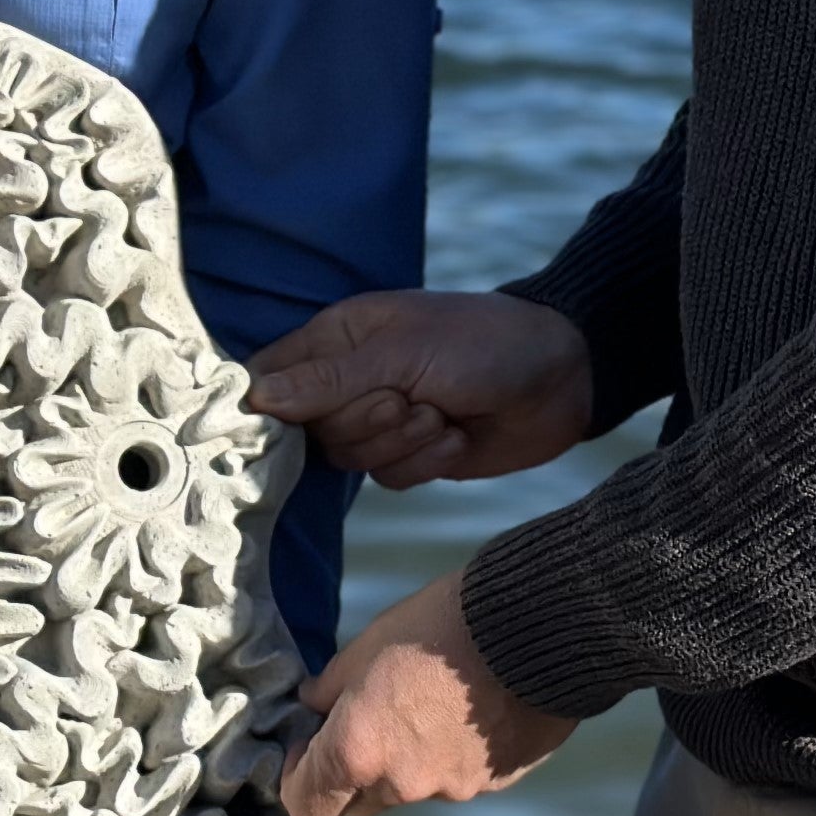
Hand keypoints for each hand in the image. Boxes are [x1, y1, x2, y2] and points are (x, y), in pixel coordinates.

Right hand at [248, 292, 593, 487]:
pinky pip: (389, 478)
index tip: (274, 427)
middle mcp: (350, 379)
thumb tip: (255, 397)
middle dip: (364, 422)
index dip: (265, 405)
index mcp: (337, 337)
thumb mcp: (402, 352)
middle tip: (406, 400)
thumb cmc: (480, 342)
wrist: (561, 378)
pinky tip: (458, 436)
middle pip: (311, 429)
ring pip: (350, 459)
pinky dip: (425, 461)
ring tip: (441, 415)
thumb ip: (328, 379)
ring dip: (400, 443)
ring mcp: (381, 419)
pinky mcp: (413, 454)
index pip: (269, 375)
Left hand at [279, 571, 576, 815]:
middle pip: (358, 803)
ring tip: (428, 701)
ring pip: (411, 788)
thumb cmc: (438, 628)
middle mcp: (401, 784)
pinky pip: (457, 778)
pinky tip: (466, 709)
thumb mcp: (366, 646)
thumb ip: (331, 688)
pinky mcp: (494, 783)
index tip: (308, 744)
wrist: (534, 628)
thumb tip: (313, 705)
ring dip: (407, 760)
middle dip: (352, 772)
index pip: (306, 807)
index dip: (299, 780)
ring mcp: (452, 789)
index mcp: (358, 752)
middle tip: (366, 718)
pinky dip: (451, 754)